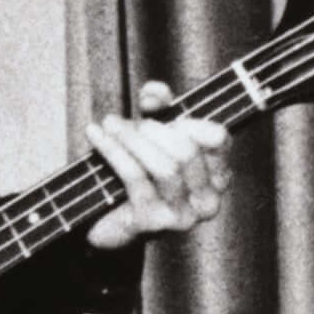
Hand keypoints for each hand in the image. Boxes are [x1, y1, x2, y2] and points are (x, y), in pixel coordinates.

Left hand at [85, 79, 231, 251]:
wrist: (101, 220)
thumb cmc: (132, 174)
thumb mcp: (150, 136)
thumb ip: (159, 108)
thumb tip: (156, 91)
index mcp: (217, 177)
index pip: (218, 138)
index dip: (187, 119)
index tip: (154, 112)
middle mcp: (208, 200)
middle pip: (188, 151)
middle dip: (152, 130)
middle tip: (121, 122)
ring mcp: (183, 216)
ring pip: (165, 166)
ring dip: (131, 139)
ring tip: (109, 124)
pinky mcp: (153, 222)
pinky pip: (136, 177)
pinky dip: (114, 150)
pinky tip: (95, 134)